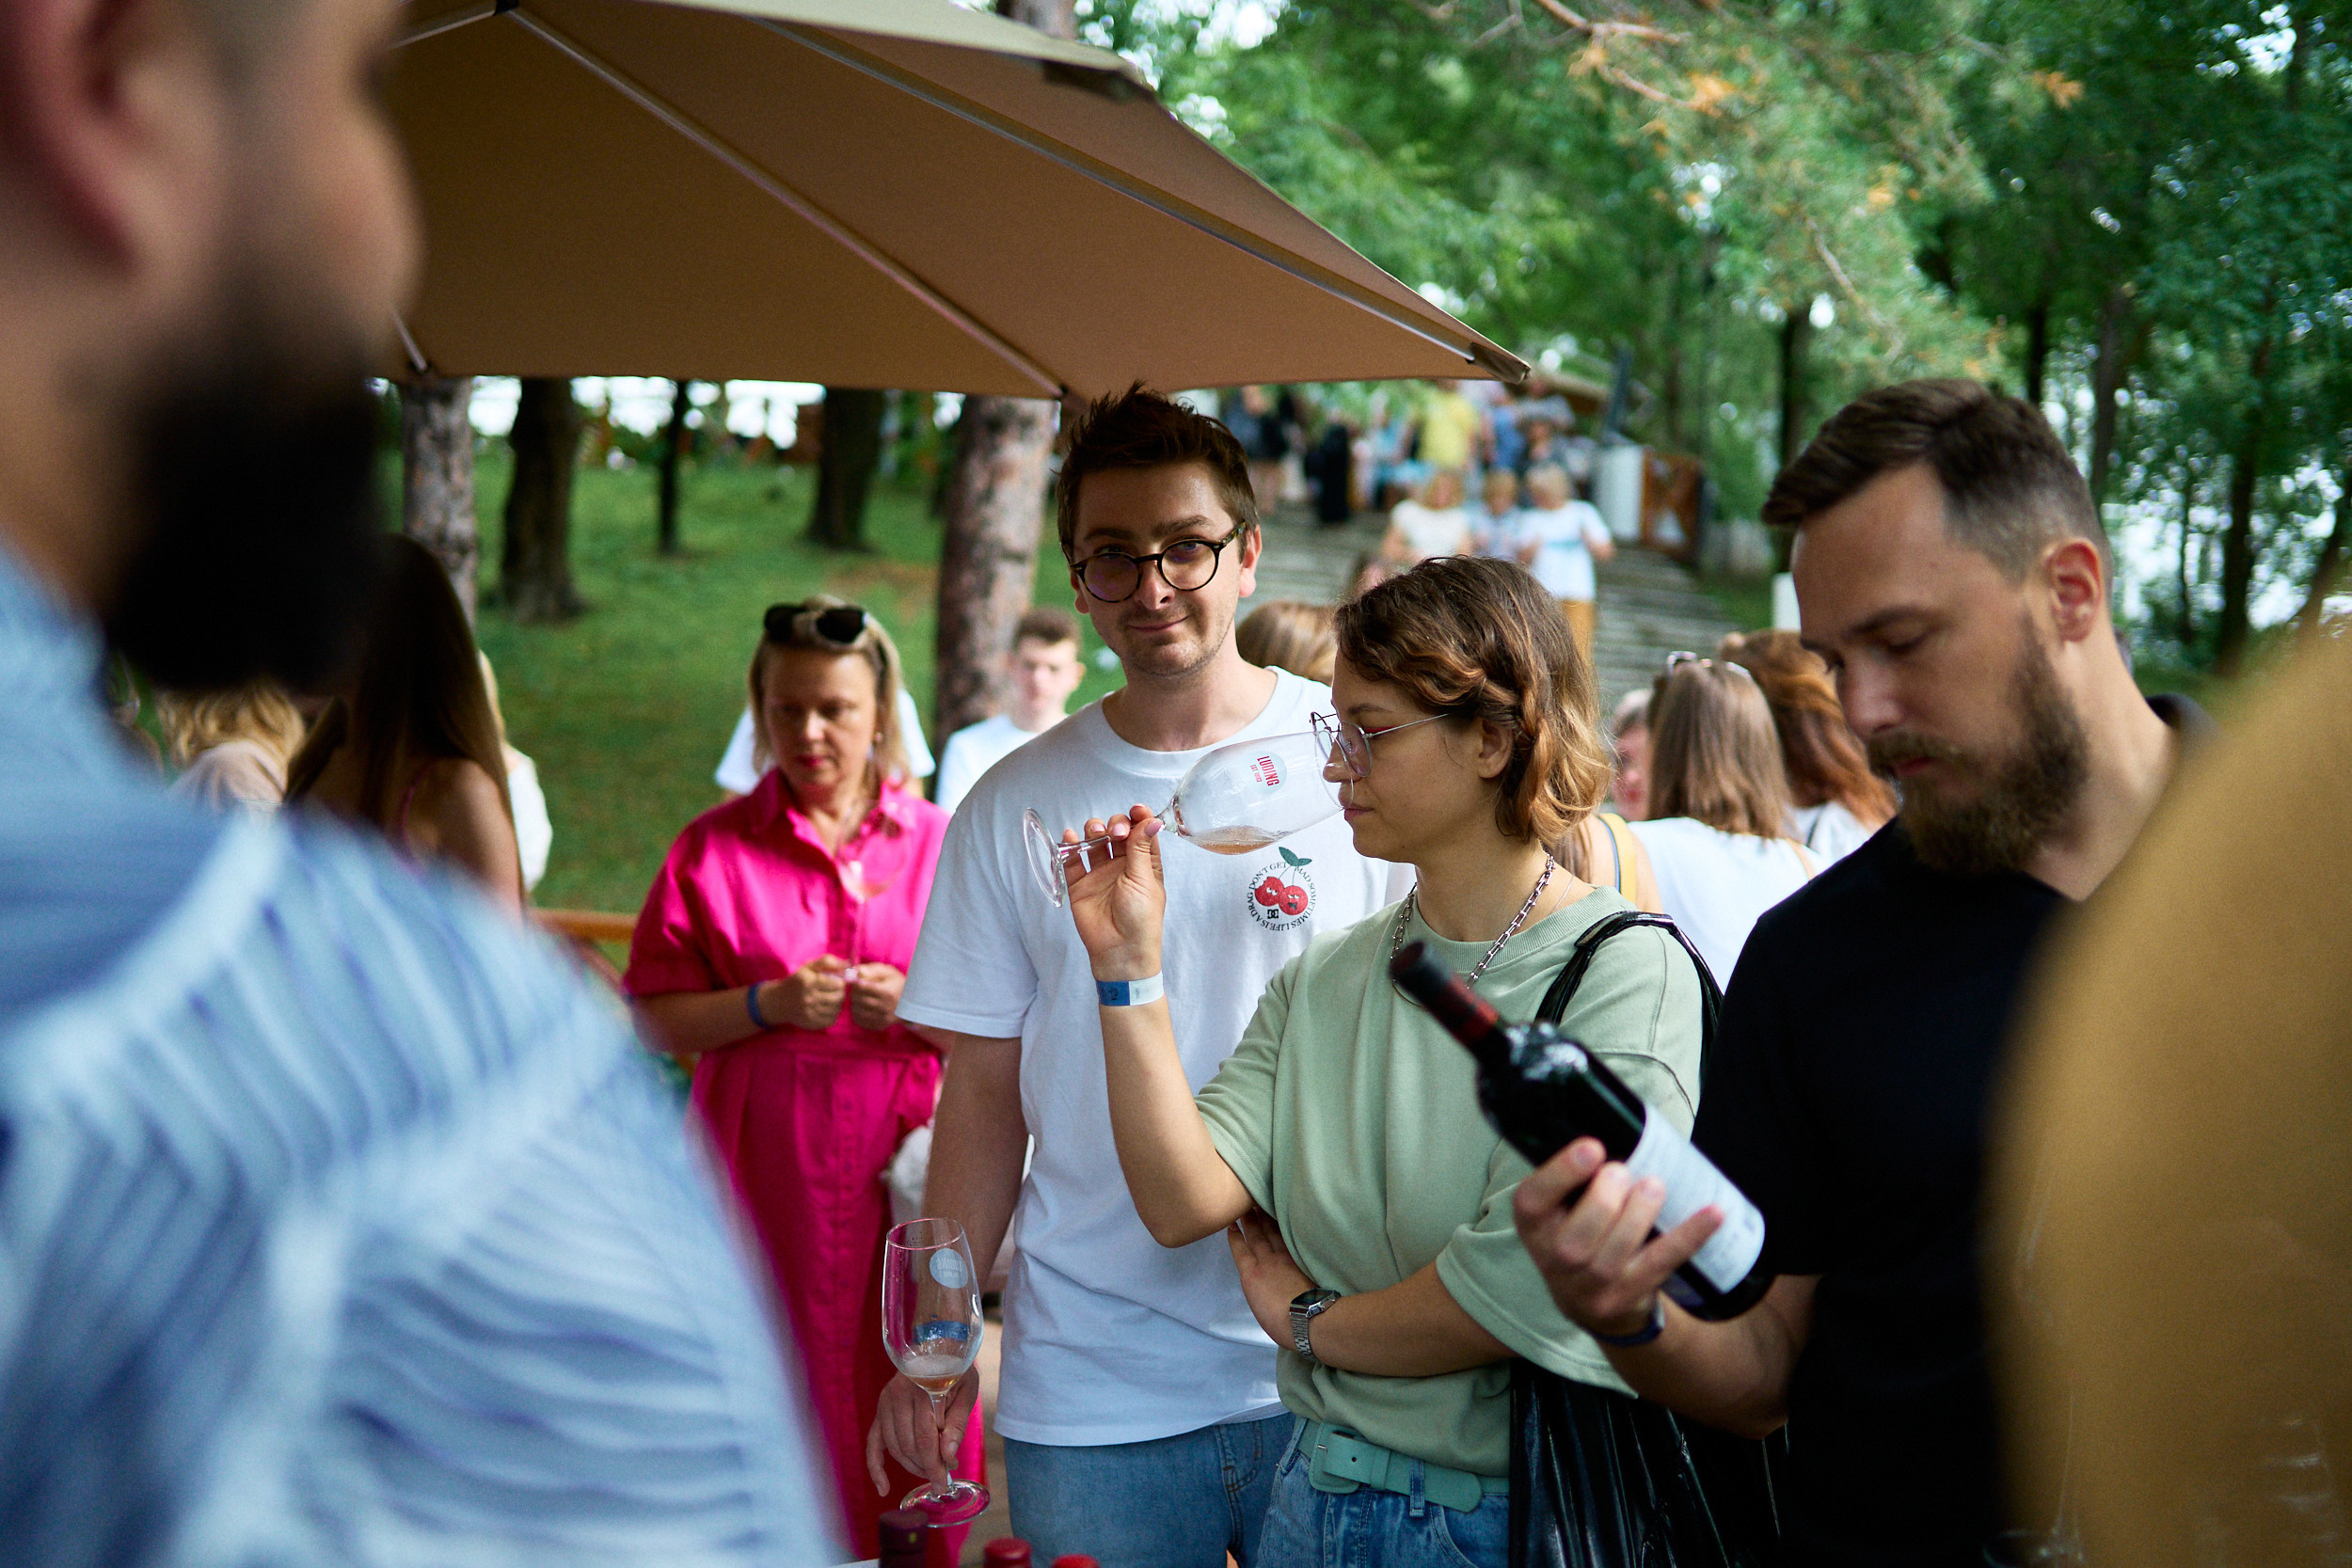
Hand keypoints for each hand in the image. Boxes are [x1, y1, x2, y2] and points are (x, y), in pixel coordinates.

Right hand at [770, 955, 848, 1031]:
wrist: (778, 1001)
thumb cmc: (797, 981)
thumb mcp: (809, 966)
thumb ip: (828, 962)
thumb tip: (848, 965)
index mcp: (809, 982)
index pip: (837, 984)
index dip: (840, 982)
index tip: (836, 981)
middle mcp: (809, 998)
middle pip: (839, 997)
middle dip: (840, 993)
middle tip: (835, 991)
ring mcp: (809, 1013)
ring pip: (837, 1009)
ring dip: (837, 1004)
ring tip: (830, 999)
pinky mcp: (811, 1023)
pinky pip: (831, 1020)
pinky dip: (832, 1014)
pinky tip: (825, 1008)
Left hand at [848, 962, 905, 1032]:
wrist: (911, 1005)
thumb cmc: (897, 985)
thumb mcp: (889, 973)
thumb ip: (873, 969)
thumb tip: (857, 970)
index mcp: (887, 992)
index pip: (864, 987)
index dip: (855, 982)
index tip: (853, 979)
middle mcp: (884, 1007)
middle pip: (859, 999)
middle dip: (854, 992)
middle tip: (856, 988)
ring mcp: (881, 1018)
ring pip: (857, 1010)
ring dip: (855, 1002)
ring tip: (860, 997)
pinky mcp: (878, 1026)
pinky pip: (859, 1020)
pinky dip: (857, 1013)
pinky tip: (862, 1007)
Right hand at [866, 1367, 978, 1493]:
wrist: (936, 1346)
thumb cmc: (955, 1370)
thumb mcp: (967, 1391)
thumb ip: (957, 1423)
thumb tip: (947, 1456)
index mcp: (922, 1388)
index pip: (926, 1438)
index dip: (935, 1464)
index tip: (945, 1482)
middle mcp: (898, 1394)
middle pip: (910, 1445)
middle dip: (926, 1467)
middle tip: (943, 1477)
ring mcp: (885, 1402)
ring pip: (895, 1447)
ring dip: (911, 1466)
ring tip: (929, 1472)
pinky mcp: (880, 1409)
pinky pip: (873, 1443)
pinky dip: (876, 1467)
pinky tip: (883, 1487)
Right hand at [1063, 806, 1164, 982]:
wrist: (1119, 951)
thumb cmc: (1141, 919)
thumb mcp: (1144, 879)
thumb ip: (1140, 848)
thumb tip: (1151, 820)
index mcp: (1144, 864)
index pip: (1142, 832)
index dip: (1139, 818)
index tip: (1136, 809)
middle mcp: (1122, 865)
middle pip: (1117, 833)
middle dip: (1116, 824)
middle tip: (1116, 832)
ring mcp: (1100, 874)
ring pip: (1094, 842)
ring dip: (1094, 830)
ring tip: (1095, 832)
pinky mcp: (1080, 884)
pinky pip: (1072, 860)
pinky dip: (1069, 846)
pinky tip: (1071, 837)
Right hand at [1227, 1208, 1312, 1348]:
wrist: (1304, 1319)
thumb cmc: (1280, 1323)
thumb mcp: (1260, 1308)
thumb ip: (1260, 1290)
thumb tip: (1264, 1285)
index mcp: (1250, 1277)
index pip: (1240, 1250)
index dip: (1235, 1236)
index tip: (1231, 1224)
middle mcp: (1264, 1262)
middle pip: (1255, 1236)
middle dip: (1249, 1219)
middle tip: (1245, 1203)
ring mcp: (1283, 1258)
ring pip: (1271, 1232)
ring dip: (1264, 1218)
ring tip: (1259, 1205)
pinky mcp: (1298, 1258)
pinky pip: (1287, 1238)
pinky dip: (1282, 1227)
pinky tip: (1281, 1219)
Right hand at [1512, 1138, 1722, 1340]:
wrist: (1586, 1300)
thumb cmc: (1577, 1230)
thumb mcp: (1559, 1205)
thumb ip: (1575, 1173)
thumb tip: (1616, 1121)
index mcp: (1533, 1225)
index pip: (1533, 1201)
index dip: (1561, 1174)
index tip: (1592, 1147)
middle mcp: (1555, 1259)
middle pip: (1575, 1239)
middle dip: (1603, 1200)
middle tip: (1622, 1171)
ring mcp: (1591, 1284)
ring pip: (1615, 1254)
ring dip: (1638, 1216)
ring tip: (1654, 1186)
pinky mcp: (1628, 1294)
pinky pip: (1661, 1263)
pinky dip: (1689, 1235)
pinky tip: (1713, 1213)